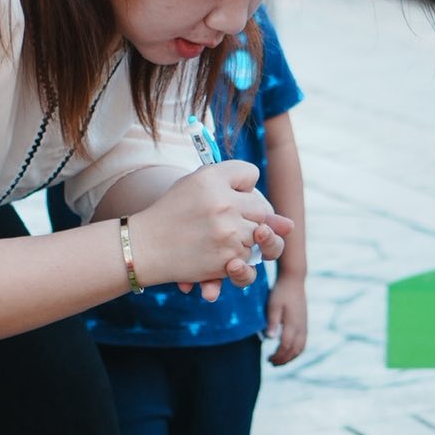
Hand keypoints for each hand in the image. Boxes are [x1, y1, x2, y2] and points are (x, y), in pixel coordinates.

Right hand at [138, 161, 291, 298]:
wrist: (145, 247)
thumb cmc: (172, 212)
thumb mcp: (198, 185)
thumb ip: (240, 188)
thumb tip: (289, 225)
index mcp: (212, 177)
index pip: (250, 174)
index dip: (238, 188)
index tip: (219, 195)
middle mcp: (222, 202)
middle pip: (261, 206)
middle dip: (245, 216)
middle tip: (219, 222)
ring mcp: (228, 232)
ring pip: (259, 233)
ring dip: (242, 239)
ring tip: (216, 238)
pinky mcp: (228, 259)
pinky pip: (250, 257)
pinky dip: (236, 260)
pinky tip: (216, 254)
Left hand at [263, 274, 307, 364]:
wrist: (294, 280)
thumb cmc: (281, 292)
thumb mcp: (273, 305)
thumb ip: (272, 322)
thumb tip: (270, 339)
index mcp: (293, 323)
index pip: (286, 346)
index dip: (278, 355)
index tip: (269, 359)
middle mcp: (301, 327)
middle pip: (295, 350)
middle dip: (284, 359)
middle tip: (272, 363)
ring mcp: (304, 325)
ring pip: (301, 348)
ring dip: (291, 357)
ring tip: (279, 360)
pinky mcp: (305, 323)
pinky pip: (303, 342)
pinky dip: (296, 351)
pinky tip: (288, 351)